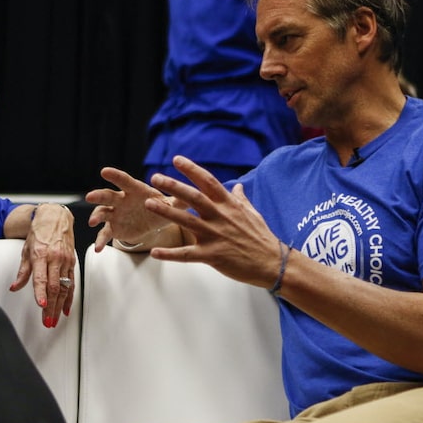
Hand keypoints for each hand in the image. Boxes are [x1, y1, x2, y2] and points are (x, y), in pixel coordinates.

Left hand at [10, 204, 75, 327]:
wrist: (55, 218)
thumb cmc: (40, 232)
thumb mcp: (26, 250)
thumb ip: (22, 272)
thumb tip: (15, 287)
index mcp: (40, 255)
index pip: (41, 278)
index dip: (41, 293)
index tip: (41, 306)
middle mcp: (54, 258)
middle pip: (54, 287)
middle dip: (51, 307)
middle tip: (48, 321)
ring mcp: (65, 261)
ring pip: (64, 287)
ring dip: (60, 306)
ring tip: (55, 319)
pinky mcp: (72, 262)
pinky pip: (72, 283)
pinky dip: (70, 297)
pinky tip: (67, 308)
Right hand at [85, 167, 176, 251]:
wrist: (151, 223)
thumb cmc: (160, 208)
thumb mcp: (171, 205)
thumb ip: (180, 201)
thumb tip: (198, 196)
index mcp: (136, 191)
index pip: (125, 181)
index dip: (115, 176)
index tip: (104, 172)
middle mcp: (122, 200)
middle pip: (108, 195)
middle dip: (99, 195)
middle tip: (90, 197)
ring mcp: (115, 214)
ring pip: (102, 212)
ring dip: (96, 216)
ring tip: (92, 222)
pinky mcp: (113, 228)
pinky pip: (104, 234)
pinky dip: (100, 241)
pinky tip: (99, 249)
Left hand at [145, 156, 280, 287]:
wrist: (273, 263)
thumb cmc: (262, 237)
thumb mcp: (253, 213)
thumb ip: (241, 199)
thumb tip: (237, 186)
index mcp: (228, 205)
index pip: (208, 182)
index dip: (192, 169)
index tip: (177, 159)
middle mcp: (220, 217)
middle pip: (194, 197)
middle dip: (174, 186)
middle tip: (155, 177)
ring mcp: (215, 236)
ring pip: (186, 221)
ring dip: (166, 212)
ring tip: (149, 204)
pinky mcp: (212, 255)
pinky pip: (187, 254)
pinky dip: (170, 254)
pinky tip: (155, 252)